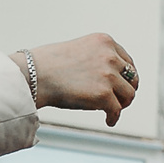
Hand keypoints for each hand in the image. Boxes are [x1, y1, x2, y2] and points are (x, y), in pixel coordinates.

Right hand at [20, 33, 139, 124]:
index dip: (126, 77)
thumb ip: (98, 58)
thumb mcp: (79, 50)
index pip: (127, 62)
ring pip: (129, 95)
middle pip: (132, 79)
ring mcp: (108, 75)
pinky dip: (113, 117)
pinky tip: (108, 121)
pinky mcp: (104, 94)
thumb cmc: (48, 64)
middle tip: (120, 101)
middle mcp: (110, 56)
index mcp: (104, 41)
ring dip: (122, 104)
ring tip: (112, 109)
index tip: (122, 86)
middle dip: (127, 90)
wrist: (31, 74)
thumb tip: (116, 78)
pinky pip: (117, 110)